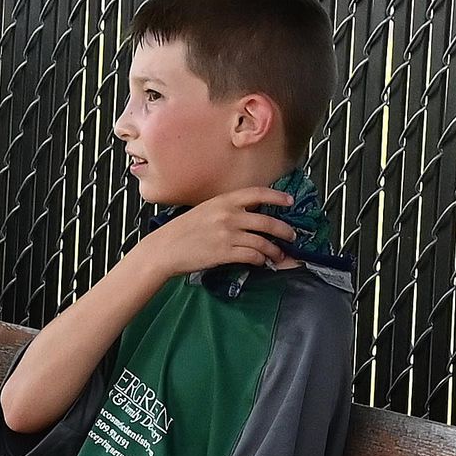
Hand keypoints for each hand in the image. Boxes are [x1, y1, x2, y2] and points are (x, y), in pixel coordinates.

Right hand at [133, 185, 300, 279]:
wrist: (164, 249)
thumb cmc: (181, 231)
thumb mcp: (204, 211)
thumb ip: (226, 210)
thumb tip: (247, 214)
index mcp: (223, 201)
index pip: (257, 193)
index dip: (277, 197)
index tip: (289, 200)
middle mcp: (228, 215)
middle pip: (267, 221)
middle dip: (284, 230)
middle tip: (291, 235)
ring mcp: (227, 234)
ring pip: (262, 241)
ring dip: (274, 250)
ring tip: (279, 255)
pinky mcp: (224, 253)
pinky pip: (251, 256)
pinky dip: (261, 260)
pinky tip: (262, 262)